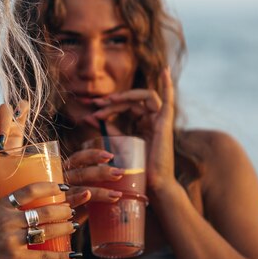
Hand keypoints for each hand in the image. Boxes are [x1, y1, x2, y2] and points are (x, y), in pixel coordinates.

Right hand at [0, 182, 76, 258]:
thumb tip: (37, 203)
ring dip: (65, 228)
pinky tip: (72, 254)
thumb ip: (10, 210)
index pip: (30, 190)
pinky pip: (44, 256)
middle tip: (71, 211)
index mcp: (1, 206)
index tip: (64, 187)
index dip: (50, 186)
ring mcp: (10, 239)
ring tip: (73, 226)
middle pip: (43, 210)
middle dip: (63, 210)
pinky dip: (61, 256)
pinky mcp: (14, 258)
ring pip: (47, 231)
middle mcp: (6, 220)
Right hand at [63, 148, 122, 223]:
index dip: (93, 155)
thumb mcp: (74, 189)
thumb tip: (113, 191)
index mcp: (65, 170)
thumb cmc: (62, 202)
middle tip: (119, 173)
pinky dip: (78, 198)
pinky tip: (87, 196)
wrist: (37, 216)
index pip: (79, 158)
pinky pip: (68, 201)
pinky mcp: (56, 206)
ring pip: (79, 188)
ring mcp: (58, 192)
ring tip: (116, 195)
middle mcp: (61, 178)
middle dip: (102, 173)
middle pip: (82, 173)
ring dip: (99, 192)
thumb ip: (89, 188)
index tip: (110, 157)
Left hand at [85, 67, 178, 194]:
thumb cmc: (136, 170)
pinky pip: (168, 100)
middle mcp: (152, 121)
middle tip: (95, 104)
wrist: (150, 186)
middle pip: (132, 101)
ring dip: (124, 96)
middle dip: (113, 101)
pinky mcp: (165, 124)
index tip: (92, 112)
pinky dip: (168, 85)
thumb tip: (89, 117)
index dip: (109, 107)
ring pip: (143, 98)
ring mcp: (160, 121)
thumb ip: (108, 130)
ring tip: (107, 101)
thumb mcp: (118, 145)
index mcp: (143, 126)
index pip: (126, 107)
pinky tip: (166, 71)